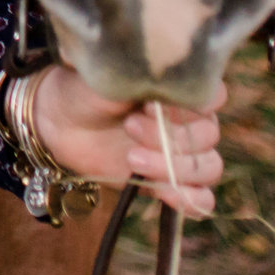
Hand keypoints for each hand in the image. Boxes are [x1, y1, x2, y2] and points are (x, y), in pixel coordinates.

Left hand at [27, 66, 225, 216]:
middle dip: (168, 136)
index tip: (148, 103)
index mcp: (181, 88)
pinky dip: (191, 199)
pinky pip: (202, 198)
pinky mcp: (170, 181)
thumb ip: (143, 76)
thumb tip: (166, 80)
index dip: (188, 106)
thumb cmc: (86, 90)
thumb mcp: (111, 74)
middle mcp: (189, 120)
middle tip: (129, 127)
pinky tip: (167, 194)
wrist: (60, 123)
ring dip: (173, 168)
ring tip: (132, 158)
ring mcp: (182, 152)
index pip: (214, 97)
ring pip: (208, 167)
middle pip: (208, 136)